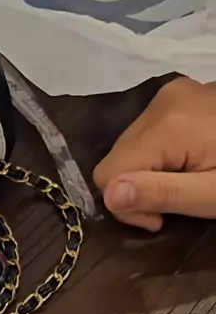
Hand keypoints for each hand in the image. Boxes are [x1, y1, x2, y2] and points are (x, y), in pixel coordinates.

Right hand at [93, 76, 215, 230]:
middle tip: (175, 205)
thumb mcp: (211, 195)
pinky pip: (145, 134)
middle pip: (116, 158)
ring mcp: (169, 94)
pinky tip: (184, 165)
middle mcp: (160, 101)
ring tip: (183, 184)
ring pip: (127, 147)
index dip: (126, 204)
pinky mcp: (177, 96)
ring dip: (146, 174)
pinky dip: (156, 157)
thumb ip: (160, 194)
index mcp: (167, 124)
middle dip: (136, 188)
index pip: (108, 173)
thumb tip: (109, 195)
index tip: (159, 219)